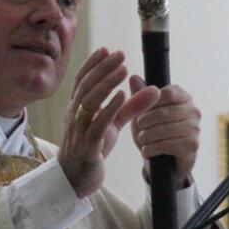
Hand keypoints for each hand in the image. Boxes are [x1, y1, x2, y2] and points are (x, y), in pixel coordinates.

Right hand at [59, 48, 159, 197]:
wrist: (75, 179)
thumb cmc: (92, 148)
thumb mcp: (113, 124)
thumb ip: (131, 107)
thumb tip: (154, 89)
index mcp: (78, 108)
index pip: (82, 80)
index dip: (93, 64)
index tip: (106, 49)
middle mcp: (75, 116)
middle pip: (86, 86)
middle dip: (103, 68)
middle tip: (120, 53)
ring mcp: (80, 130)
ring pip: (89, 101)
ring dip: (106, 83)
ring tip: (123, 70)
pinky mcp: (88, 146)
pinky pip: (96, 124)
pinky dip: (108, 108)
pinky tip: (120, 96)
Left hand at [129, 76, 200, 186]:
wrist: (164, 162)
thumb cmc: (153, 132)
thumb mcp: (143, 113)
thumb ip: (139, 96)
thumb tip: (133, 76)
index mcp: (183, 97)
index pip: (167, 93)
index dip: (150, 102)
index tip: (140, 111)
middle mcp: (193, 111)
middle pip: (165, 112)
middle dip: (146, 120)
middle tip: (138, 125)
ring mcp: (195, 128)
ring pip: (165, 129)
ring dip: (148, 136)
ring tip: (141, 139)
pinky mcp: (192, 145)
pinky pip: (168, 144)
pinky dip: (152, 148)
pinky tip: (146, 151)